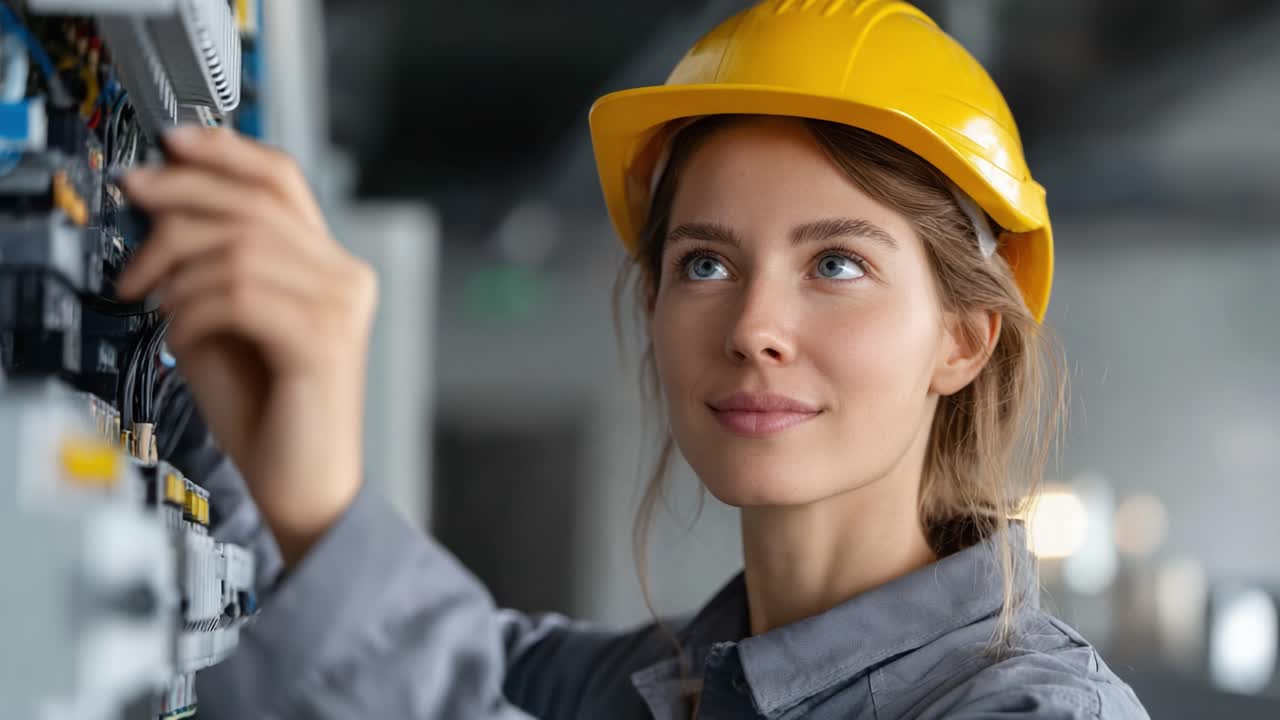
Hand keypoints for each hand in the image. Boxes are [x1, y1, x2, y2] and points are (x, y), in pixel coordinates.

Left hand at [117, 126, 377, 566]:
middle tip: (131, 208)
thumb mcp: (225, 321)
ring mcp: (340, 308)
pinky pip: (239, 296)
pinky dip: (193, 307)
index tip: (172, 142)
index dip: (226, 149)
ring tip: (152, 298)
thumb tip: (161, 209)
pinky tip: (180, 330)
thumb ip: (209, 266)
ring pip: (241, 246)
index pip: (284, 179)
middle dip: (179, 199)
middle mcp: (345, 279)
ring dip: (177, 266)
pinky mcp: (322, 340)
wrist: (301, 487)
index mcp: (330, 267)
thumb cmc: (268, 414)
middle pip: (254, 202)